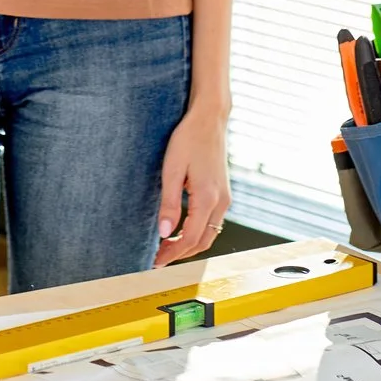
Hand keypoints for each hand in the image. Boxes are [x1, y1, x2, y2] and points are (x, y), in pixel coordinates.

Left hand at [153, 103, 231, 266]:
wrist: (209, 119)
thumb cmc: (188, 138)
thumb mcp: (172, 169)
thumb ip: (169, 203)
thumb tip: (164, 233)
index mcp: (207, 198)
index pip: (191, 239)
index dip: (172, 254)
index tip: (155, 262)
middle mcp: (220, 201)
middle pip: (203, 242)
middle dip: (181, 254)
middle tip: (158, 258)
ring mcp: (224, 197)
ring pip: (210, 233)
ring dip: (190, 244)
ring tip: (166, 247)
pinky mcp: (223, 192)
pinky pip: (212, 222)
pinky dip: (198, 232)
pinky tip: (181, 229)